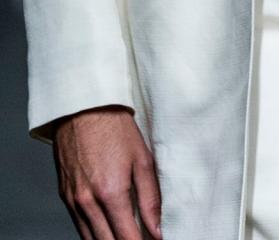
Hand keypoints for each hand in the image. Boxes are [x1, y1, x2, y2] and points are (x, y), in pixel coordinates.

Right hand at [52, 105, 161, 238]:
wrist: (84, 108)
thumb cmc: (116, 129)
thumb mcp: (143, 159)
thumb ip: (150, 199)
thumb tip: (158, 230)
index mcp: (111, 193)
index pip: (127, 238)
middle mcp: (88, 203)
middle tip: (142, 239)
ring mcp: (73, 201)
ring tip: (127, 236)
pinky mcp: (64, 197)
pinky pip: (79, 227)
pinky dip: (94, 234)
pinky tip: (107, 231)